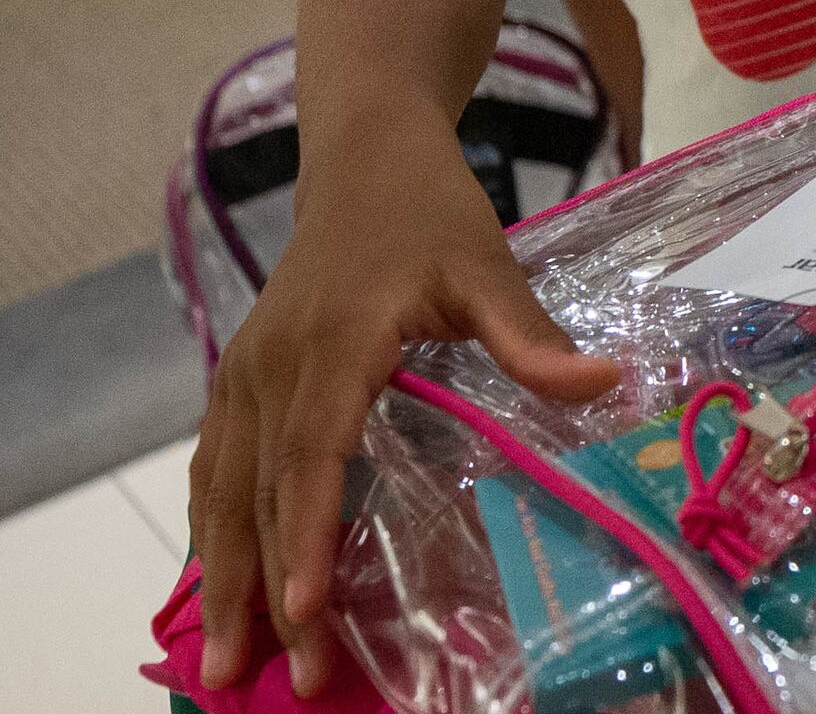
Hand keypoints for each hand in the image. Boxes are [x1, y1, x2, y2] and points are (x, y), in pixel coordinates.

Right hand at [191, 122, 621, 696]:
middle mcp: (273, 367)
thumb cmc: (430, 212)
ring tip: (223, 662)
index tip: (306, 608)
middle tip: (260, 679)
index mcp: (335, 345)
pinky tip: (216, 585)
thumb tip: (601, 387)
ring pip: (223, 490)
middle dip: (260, 590)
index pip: (313, 454)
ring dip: (221, 577)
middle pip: (259, 494)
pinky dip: (213, 529)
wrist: (365, 154)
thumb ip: (531, 336)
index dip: (308, 533)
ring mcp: (246, 373)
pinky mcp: (240, 377)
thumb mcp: (489, 266)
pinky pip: (215, 466)